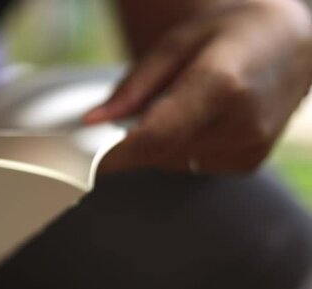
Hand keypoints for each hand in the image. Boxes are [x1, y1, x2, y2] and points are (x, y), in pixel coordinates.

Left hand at [85, 0, 311, 172]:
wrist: (288, 45)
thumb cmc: (228, 36)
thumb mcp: (174, 45)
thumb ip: (132, 87)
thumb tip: (92, 121)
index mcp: (221, 85)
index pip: (155, 136)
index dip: (115, 155)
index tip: (86, 163)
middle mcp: (241, 123)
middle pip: (159, 152)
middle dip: (135, 140)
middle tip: (137, 112)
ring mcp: (249, 148)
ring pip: (172, 163)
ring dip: (161, 142)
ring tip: (183, 104)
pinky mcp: (248, 164)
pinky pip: (192, 166)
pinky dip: (182, 149)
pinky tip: (200, 121)